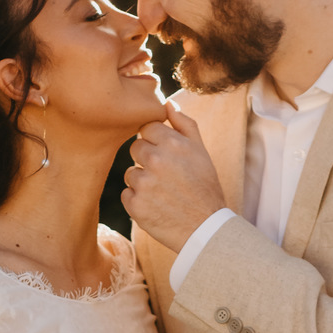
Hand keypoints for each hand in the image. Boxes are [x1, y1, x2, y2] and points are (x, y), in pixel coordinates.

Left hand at [122, 100, 225, 252]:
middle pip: (135, 148)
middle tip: (166, 176)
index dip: (155, 141)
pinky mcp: (135, 205)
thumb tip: (166, 103)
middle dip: (147, 160)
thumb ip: (184, 124)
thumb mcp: (201, 151)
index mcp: (173, 143)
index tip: (166, 155)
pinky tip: (157, 206)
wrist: (205, 229)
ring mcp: (144, 184)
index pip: (146, 128)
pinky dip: (138, 201)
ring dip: (142, 181)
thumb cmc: (204, 187)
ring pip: (130, 172)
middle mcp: (156, 160)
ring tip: (163, 193)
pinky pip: (126, 194)